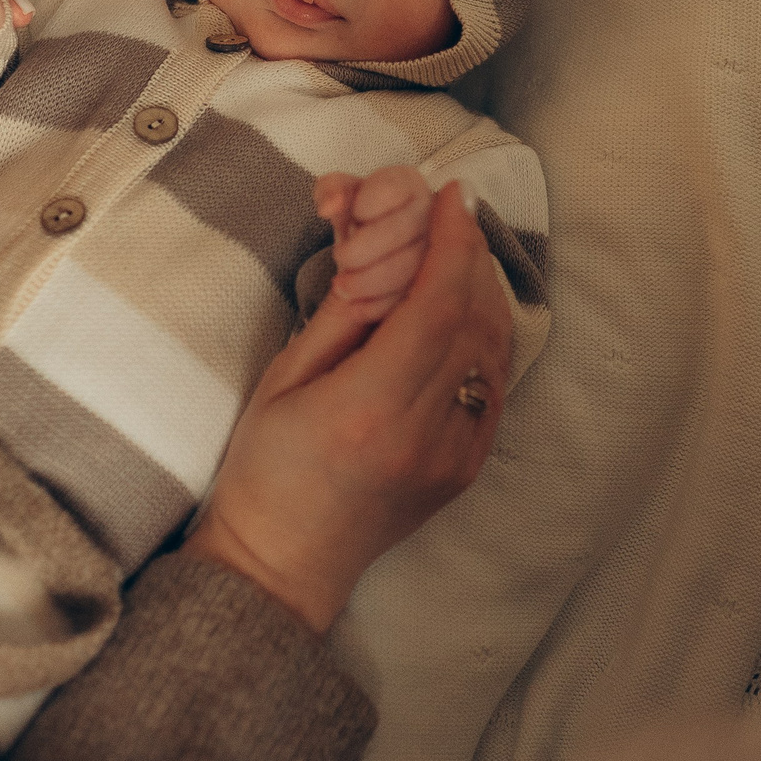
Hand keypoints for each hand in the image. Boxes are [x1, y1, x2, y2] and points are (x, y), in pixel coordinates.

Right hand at [186, 183, 512, 634]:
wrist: (284, 563)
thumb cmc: (266, 469)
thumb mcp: (285, 379)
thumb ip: (343, 312)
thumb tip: (386, 248)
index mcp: (370, 407)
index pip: (436, 304)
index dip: (451, 242)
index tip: (451, 197)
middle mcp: (425, 432)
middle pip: (473, 320)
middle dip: (470, 255)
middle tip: (454, 214)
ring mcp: (455, 456)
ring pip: (494, 351)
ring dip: (484, 292)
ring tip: (460, 252)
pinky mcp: (467, 469)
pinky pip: (493, 386)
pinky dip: (486, 338)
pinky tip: (466, 310)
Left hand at [312, 165, 435, 328]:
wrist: (369, 255)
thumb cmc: (357, 220)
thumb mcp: (339, 198)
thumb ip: (332, 191)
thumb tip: (328, 206)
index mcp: (408, 185)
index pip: (394, 187)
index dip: (368, 204)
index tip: (355, 216)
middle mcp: (431, 214)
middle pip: (406, 228)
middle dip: (365, 248)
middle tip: (340, 258)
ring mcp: (438, 251)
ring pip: (413, 266)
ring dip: (372, 281)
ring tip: (342, 288)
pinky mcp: (434, 287)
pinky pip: (413, 298)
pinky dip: (382, 306)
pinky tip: (358, 308)